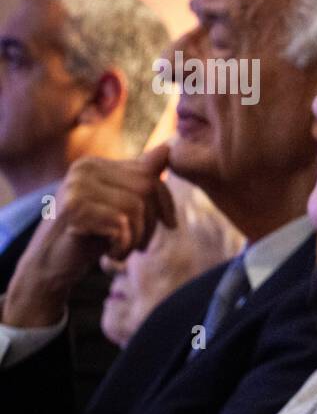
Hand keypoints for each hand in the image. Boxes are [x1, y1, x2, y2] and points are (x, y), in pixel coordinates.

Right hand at [2, 145, 175, 327]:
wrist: (49, 265)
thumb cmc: (90, 236)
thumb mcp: (121, 207)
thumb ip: (141, 180)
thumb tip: (167, 149)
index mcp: (94, 164)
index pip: (149, 174)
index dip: (166, 202)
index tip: (170, 225)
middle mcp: (83, 169)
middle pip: (146, 188)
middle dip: (152, 222)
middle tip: (140, 244)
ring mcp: (76, 187)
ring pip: (135, 207)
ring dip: (137, 237)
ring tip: (122, 249)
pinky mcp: (74, 209)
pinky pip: (121, 224)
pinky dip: (124, 246)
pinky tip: (111, 254)